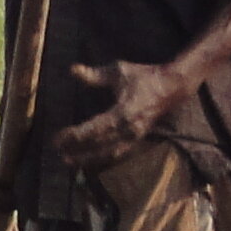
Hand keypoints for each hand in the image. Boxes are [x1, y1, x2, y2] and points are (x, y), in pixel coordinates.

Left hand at [47, 60, 185, 171]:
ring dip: (87, 158)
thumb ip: (94, 75)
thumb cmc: (144, 76)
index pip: (95, 129)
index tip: (58, 137)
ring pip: (108, 154)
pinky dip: (102, 159)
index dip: (76, 135)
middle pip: (99, 145)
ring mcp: (135, 137)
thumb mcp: (118, 71)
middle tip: (57, 150)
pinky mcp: (138, 139)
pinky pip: (118, 154)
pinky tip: (88, 161)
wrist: (172, 86)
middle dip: (77, 149)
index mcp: (124, 112)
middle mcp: (130, 129)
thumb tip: (72, 70)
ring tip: (68, 160)